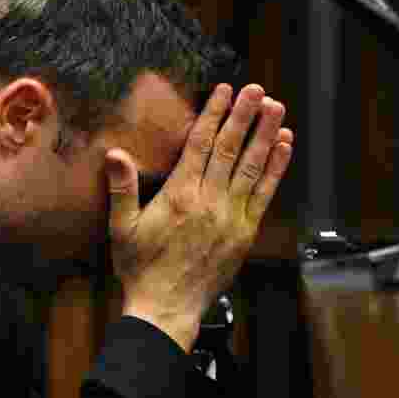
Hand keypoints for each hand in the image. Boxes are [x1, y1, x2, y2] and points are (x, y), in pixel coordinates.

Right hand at [105, 83, 293, 350]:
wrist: (166, 308)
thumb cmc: (141, 268)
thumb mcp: (122, 228)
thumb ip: (121, 188)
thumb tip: (115, 153)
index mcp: (180, 195)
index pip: (201, 144)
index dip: (215, 114)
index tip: (225, 91)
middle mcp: (209, 201)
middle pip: (231, 149)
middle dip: (245, 115)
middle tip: (257, 89)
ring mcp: (231, 217)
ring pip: (252, 167)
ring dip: (265, 135)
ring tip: (276, 107)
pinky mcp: (245, 233)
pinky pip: (264, 194)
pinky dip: (275, 169)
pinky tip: (283, 147)